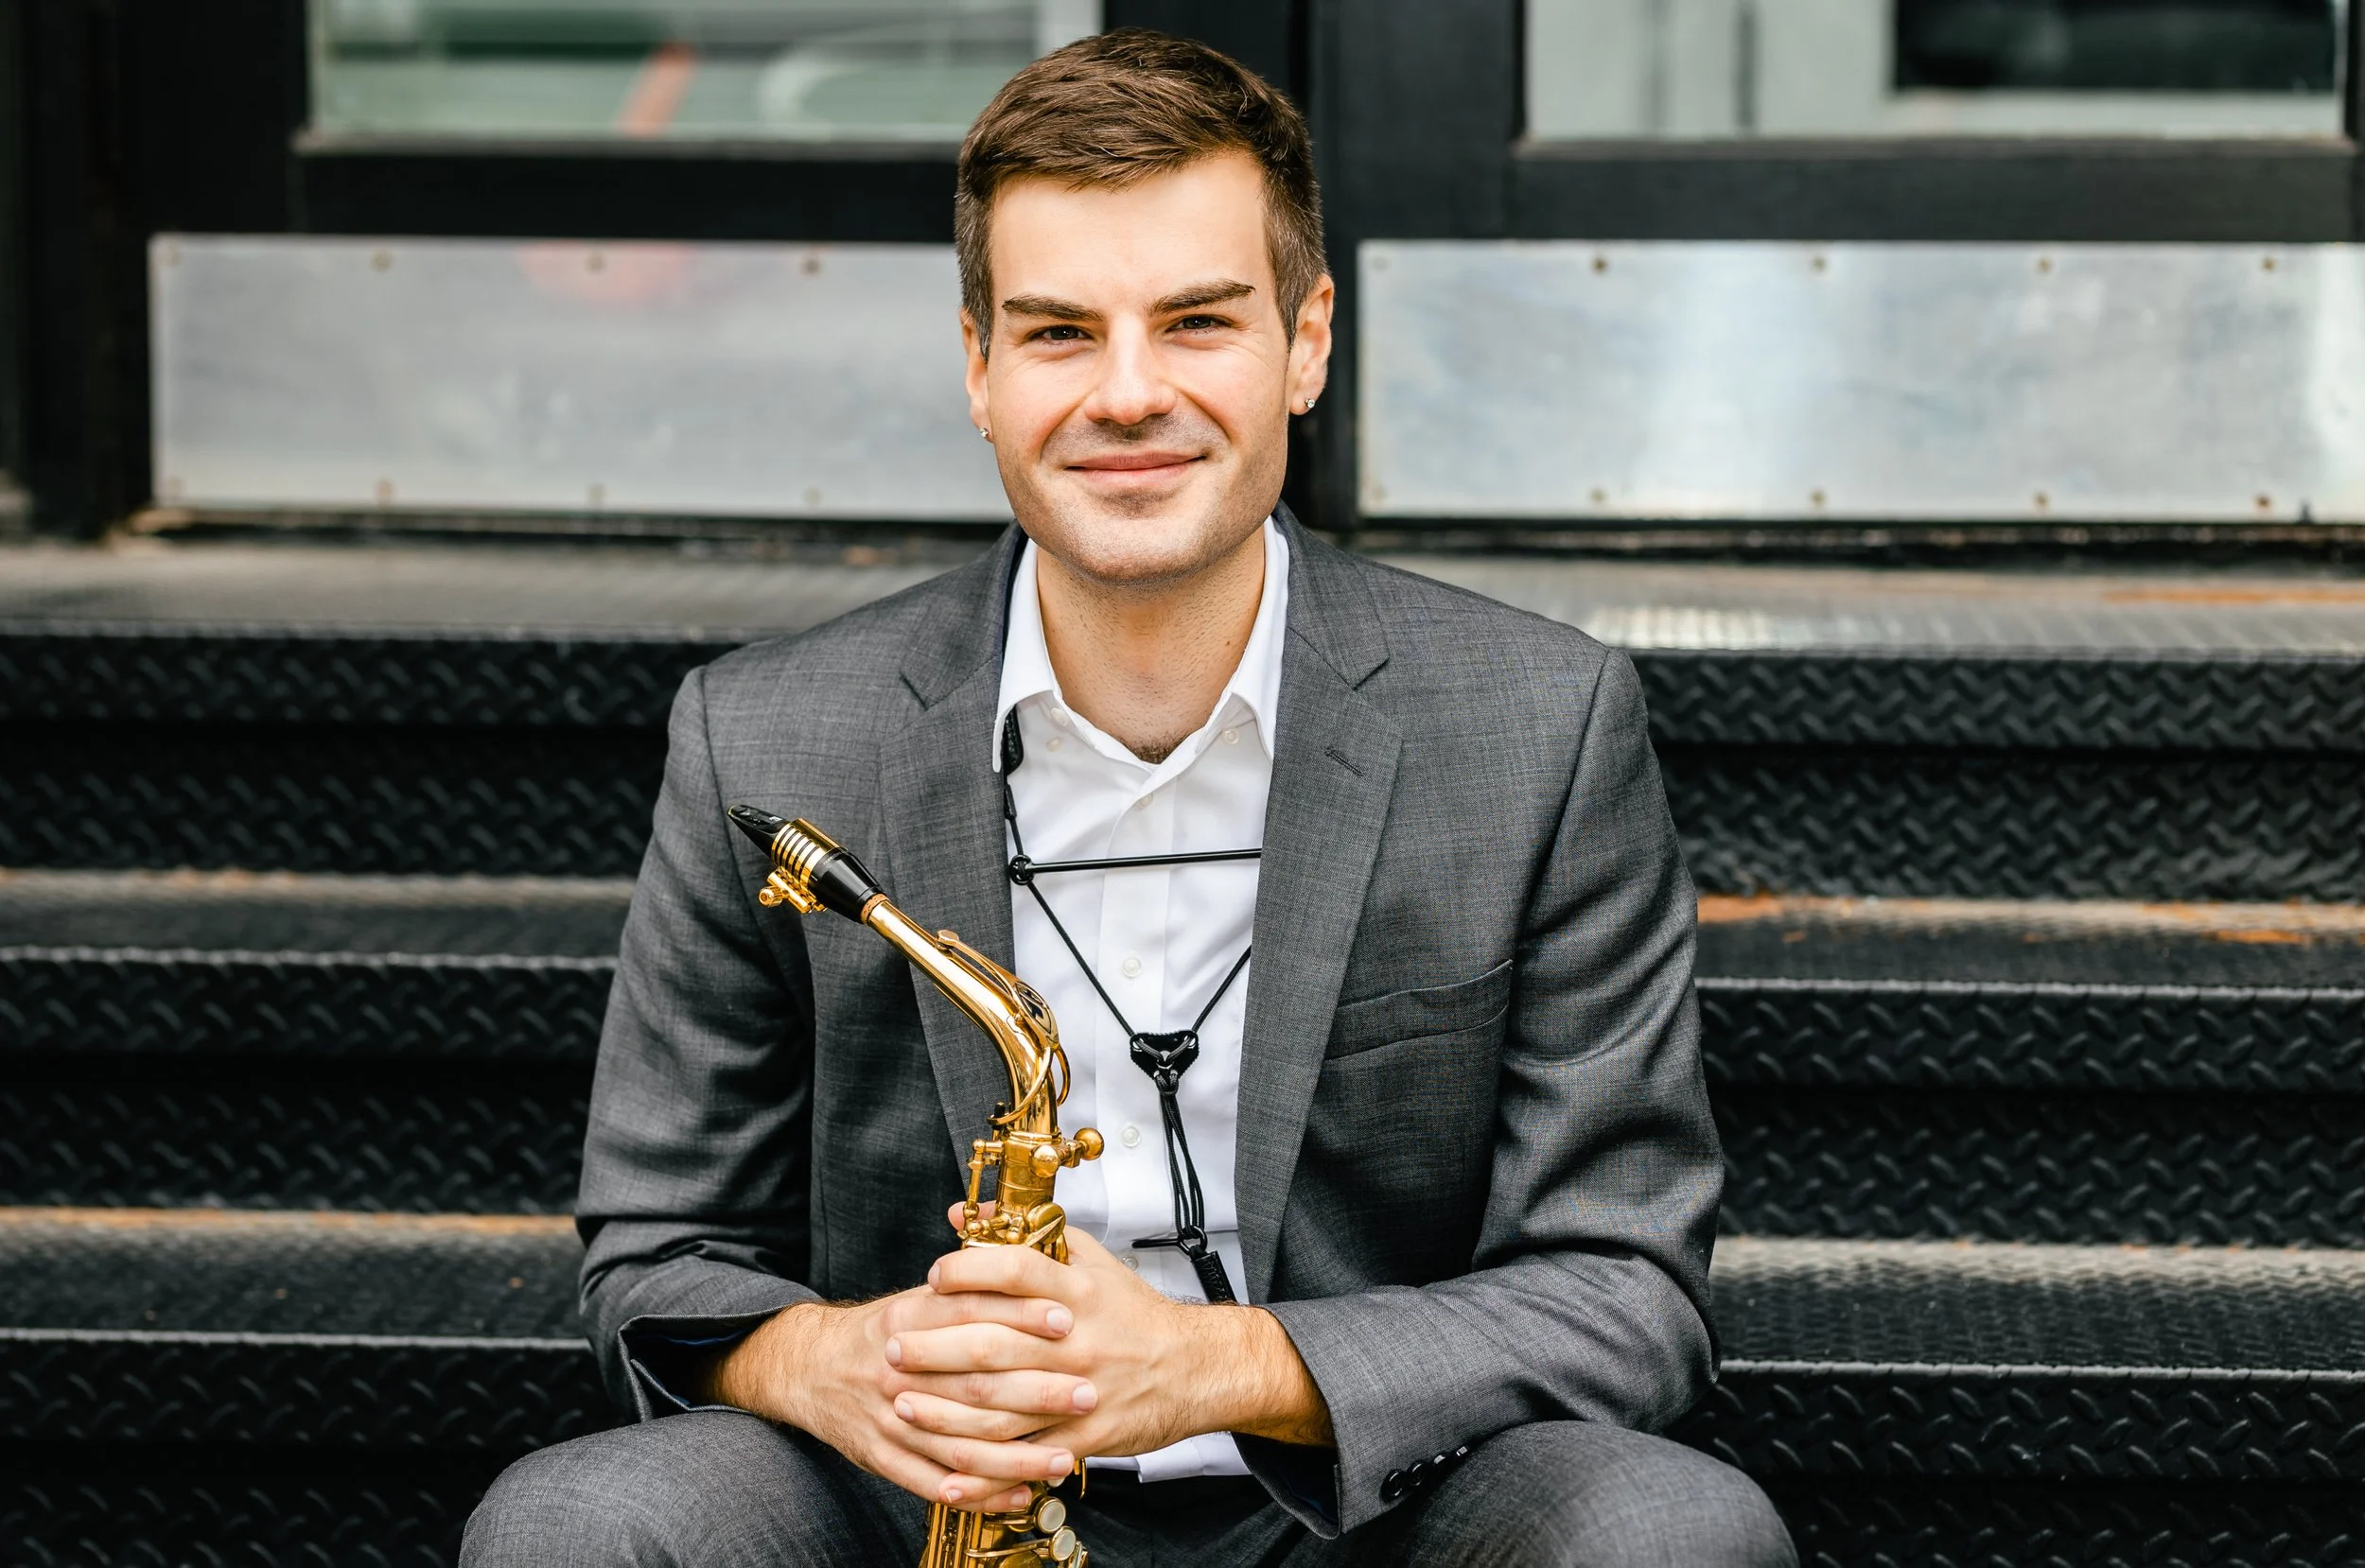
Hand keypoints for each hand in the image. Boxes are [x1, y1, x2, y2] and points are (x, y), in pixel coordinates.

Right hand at [699, 1278, 1089, 1513]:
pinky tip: (1020, 1492)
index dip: (1019, 1313)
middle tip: (1087, 1393)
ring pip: (961, 1443)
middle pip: (974, 1383)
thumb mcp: (917, 1297)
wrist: (810, 1368)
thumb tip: (1032, 1259)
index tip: (1067, 1318)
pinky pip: (936, 1483)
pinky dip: (981, 1493)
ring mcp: (889, 1419)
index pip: (969, 1311)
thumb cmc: (881, 1333)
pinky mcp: (882, 1457)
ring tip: (1067, 1456)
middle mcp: (897, 1370)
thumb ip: (968, 1284)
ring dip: (1019, 1455)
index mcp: (907, 1318)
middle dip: (1037, 1391)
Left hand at [887, 1208, 1332, 1487]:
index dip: (969, 1272)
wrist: (1194, 1369)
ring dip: (943, 1410)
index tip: (931, 1278)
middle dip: (933, 1349)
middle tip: (890, 1347)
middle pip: (993, 1343)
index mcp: (1077, 1292)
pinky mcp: (1083, 1437)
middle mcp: (1074, 1340)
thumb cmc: (1135, 1314)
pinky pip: (1023, 1457)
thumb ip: (1030, 1235)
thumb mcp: (1092, 1261)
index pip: (1015, 1271)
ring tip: (902, 1404)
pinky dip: (982, 1470)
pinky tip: (946, 1470)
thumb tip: (967, 1214)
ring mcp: (1077, 1391)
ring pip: (999, 1407)